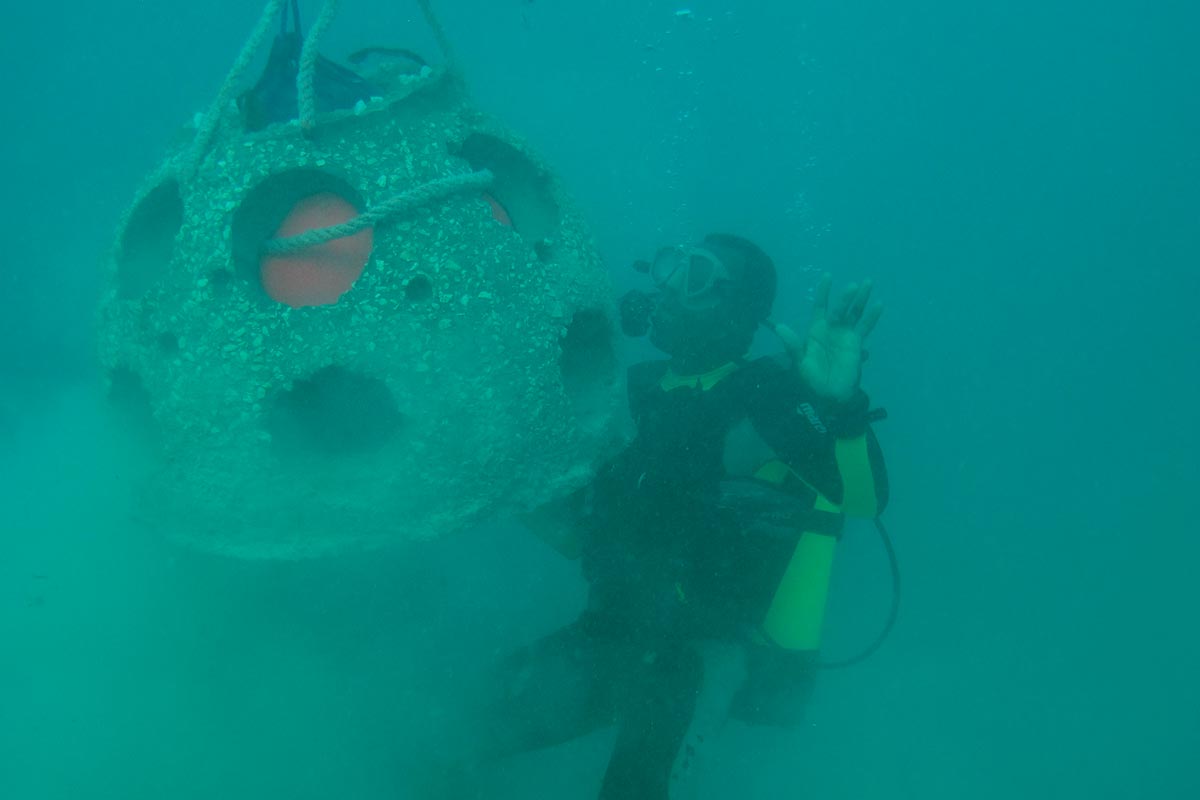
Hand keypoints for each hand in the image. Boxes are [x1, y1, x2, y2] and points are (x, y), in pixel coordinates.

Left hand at [777, 275, 882, 401]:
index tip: (827, 277)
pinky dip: (872, 317)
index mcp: (815, 331)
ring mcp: (844, 335)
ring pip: (854, 313)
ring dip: (861, 299)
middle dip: (846, 297)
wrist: (828, 395)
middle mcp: (831, 330)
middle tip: (854, 286)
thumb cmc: (811, 380)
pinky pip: (865, 327)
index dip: (823, 293)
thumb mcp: (799, 362)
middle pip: (839, 308)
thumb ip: (792, 345)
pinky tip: (879, 305)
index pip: (819, 307)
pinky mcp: (856, 344)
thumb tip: (778, 327)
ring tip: (868, 283)